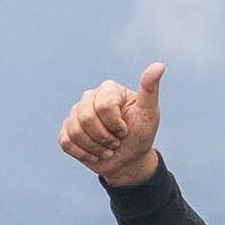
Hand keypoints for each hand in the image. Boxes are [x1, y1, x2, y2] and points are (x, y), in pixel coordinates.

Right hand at [60, 58, 165, 188]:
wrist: (130, 159)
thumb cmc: (141, 134)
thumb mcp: (149, 113)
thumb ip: (150, 90)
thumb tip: (159, 65)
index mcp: (108, 90)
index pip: (103, 106)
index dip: (116, 125)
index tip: (126, 130)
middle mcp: (89, 98)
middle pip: (86, 118)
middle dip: (104, 137)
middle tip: (117, 142)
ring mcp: (76, 114)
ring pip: (75, 131)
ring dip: (95, 148)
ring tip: (108, 149)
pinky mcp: (67, 130)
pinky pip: (65, 141)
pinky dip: (83, 153)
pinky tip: (95, 154)